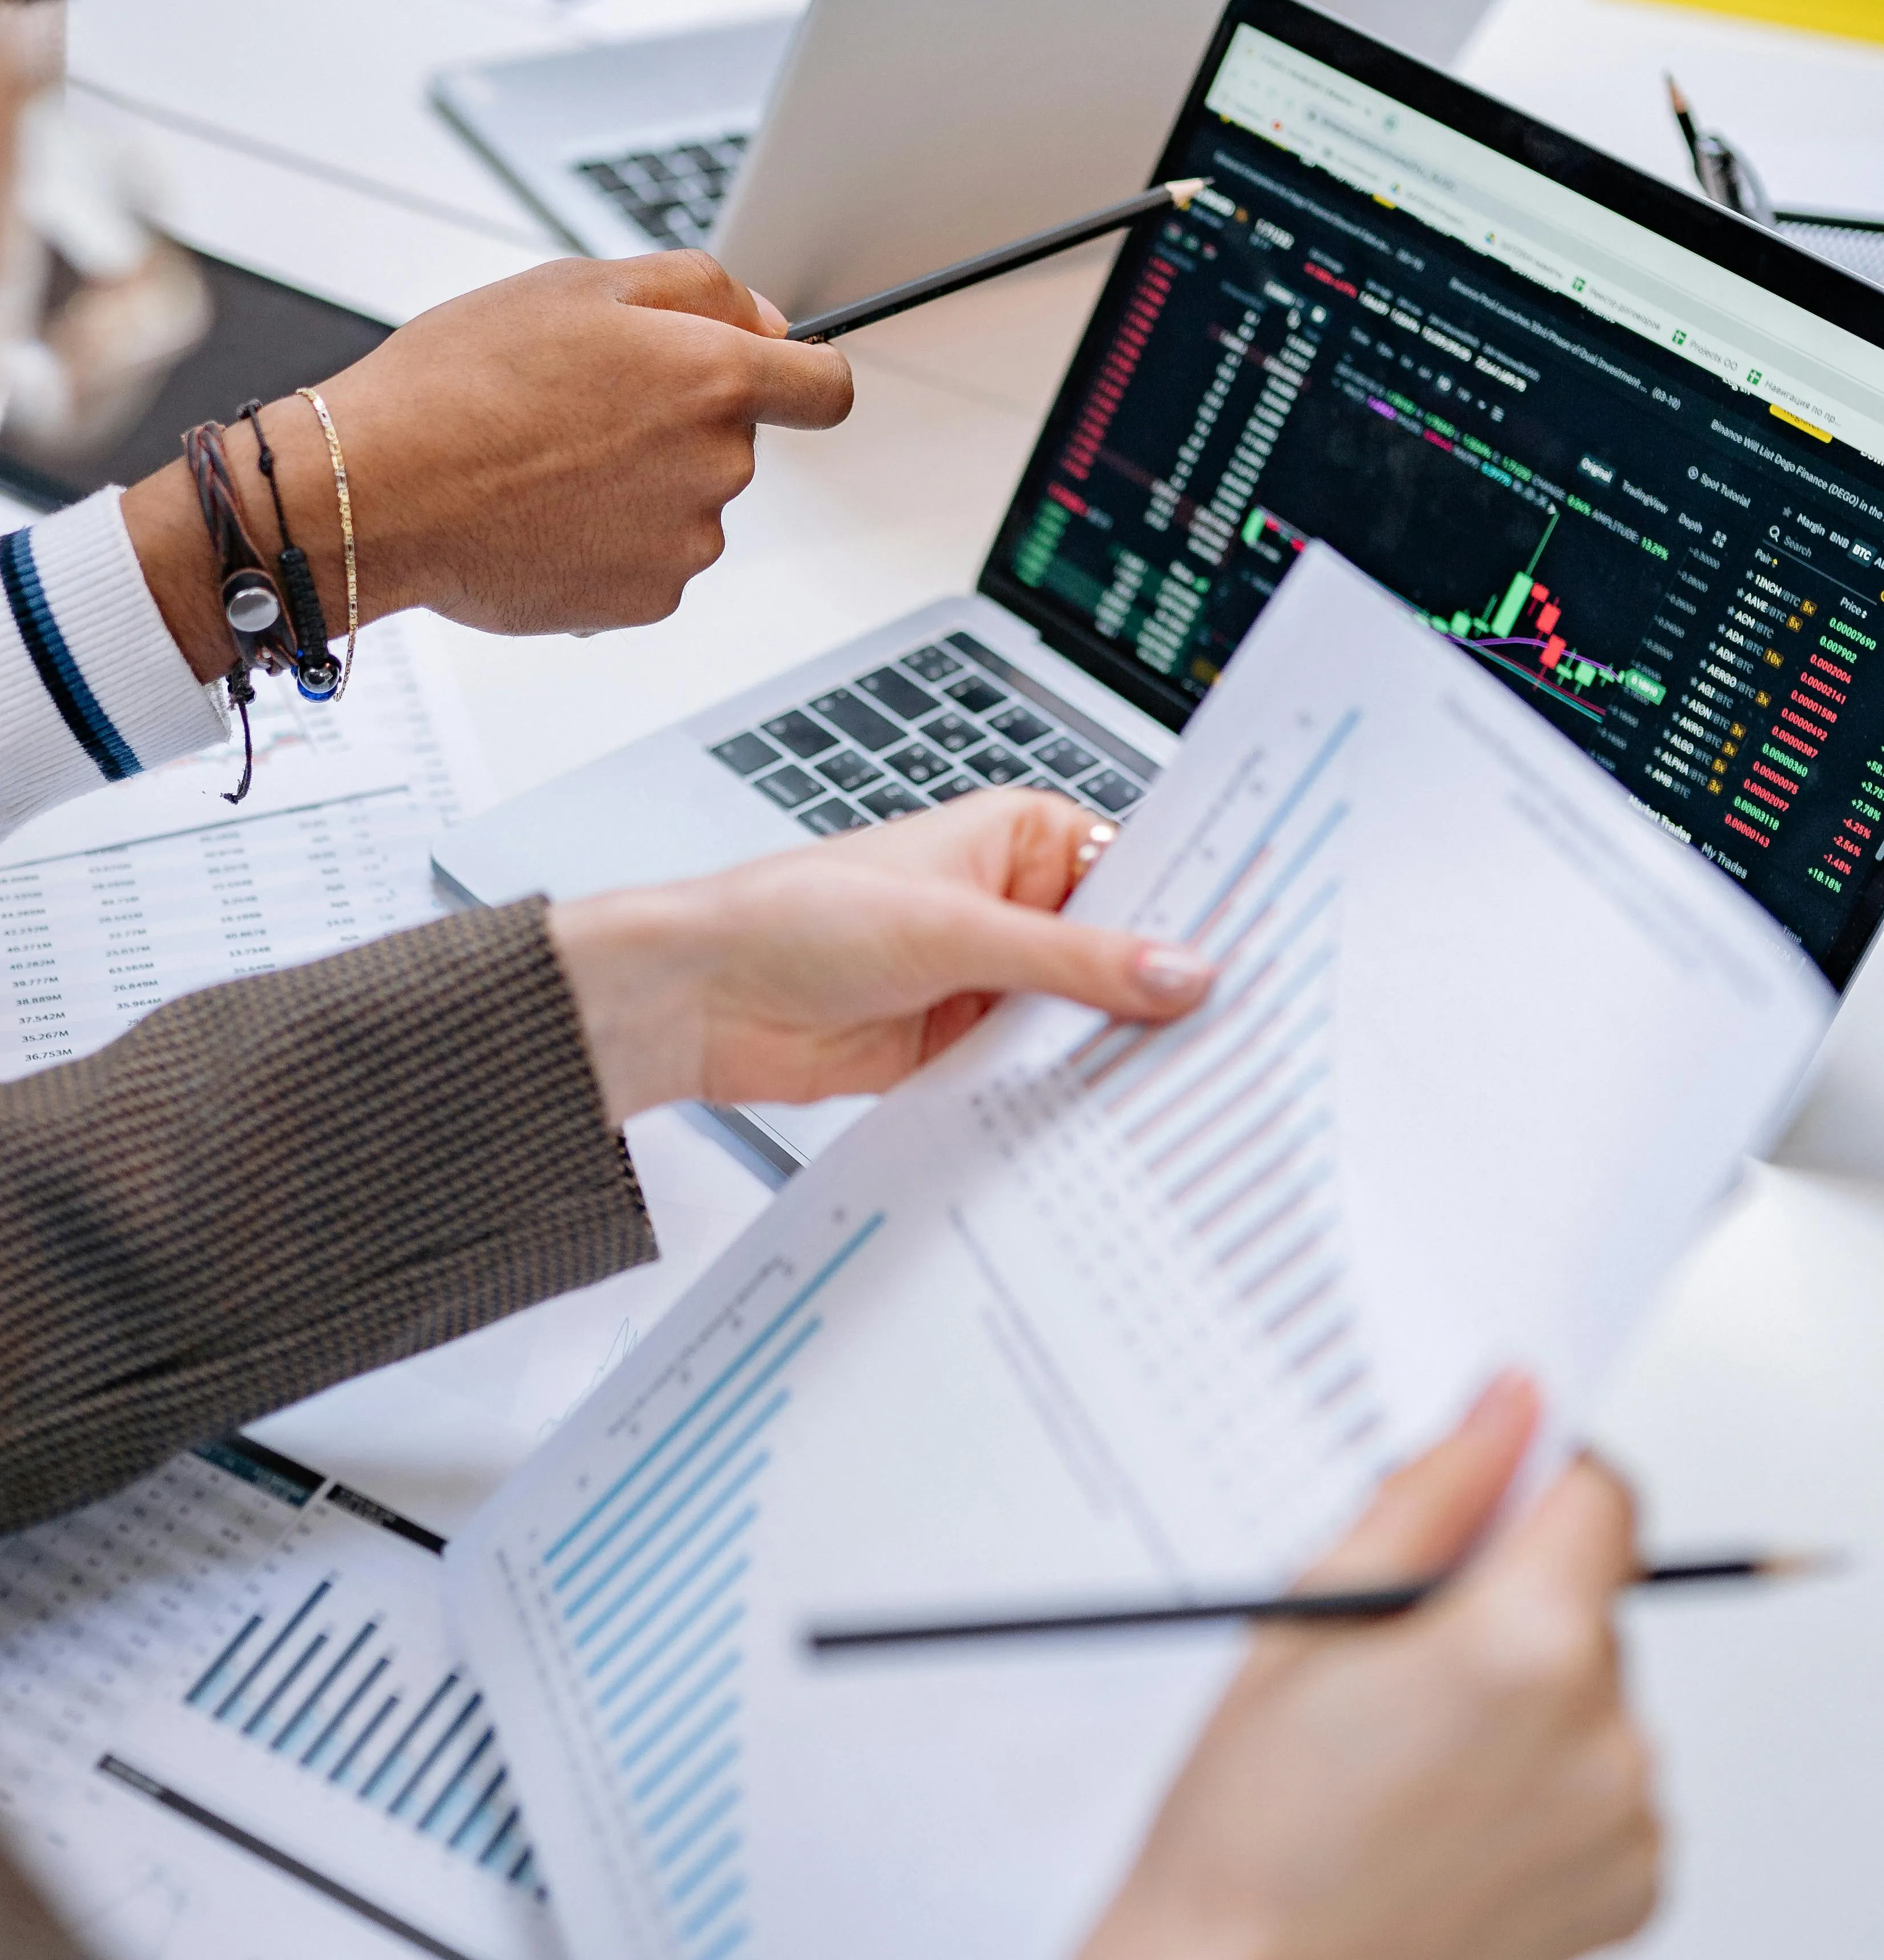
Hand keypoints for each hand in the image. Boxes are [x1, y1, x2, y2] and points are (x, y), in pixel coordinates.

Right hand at [122, 251, 852, 672]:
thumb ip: (699, 290)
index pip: (826, 388)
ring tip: (543, 465)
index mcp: (714, 378)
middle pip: (732, 442)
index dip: (802, 378)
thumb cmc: (460, 382)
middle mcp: (716, 467)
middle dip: (674, 421)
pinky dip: (605, 541)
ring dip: (636, 484)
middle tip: (578, 408)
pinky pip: (647, 562)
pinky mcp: (643, 602)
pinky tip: (540, 517)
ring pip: (686, 504)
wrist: (378, 492)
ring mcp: (683, 544)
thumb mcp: (580, 283)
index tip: (778, 381)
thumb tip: (768, 324)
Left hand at [549, 791, 1210, 1121]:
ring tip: (1189, 1088)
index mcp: (1020, 839)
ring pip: (1083, 1022)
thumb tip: (1179, 970)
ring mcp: (989, 981)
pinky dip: (1064, 1095)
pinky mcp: (963, 1048)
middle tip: (1240, 1037)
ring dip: (1114, 1052)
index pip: (1138, 871)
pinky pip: (1037, 1074)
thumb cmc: (797, 917)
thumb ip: (1073, 959)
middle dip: (1162, 996)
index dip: (1194, 912)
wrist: (700, 999)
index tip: (1258, 954)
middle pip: (1119, 955)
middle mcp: (1013, 906)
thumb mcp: (954, 929)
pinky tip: (1110, 1120)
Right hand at [1053, 1373, 1659, 1959]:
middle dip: (1510, 1606)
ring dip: (1530, 1699)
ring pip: (1598, 1696)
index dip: (1534, 1488)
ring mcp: (1630, 1825)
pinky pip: (1609, 1789)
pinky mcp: (1633, 1892)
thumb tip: (1511, 1407)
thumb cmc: (1253, 1817)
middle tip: (1395, 1668)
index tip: (1477, 1517)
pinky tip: (1449, 1816)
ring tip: (1410, 1758)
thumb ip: (1432, 1491)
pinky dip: (1547, 1787)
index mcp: (1528, 1646)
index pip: (1602, 1497)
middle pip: (1593, 1601)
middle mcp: (1606, 1736)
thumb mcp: (1312, 1609)